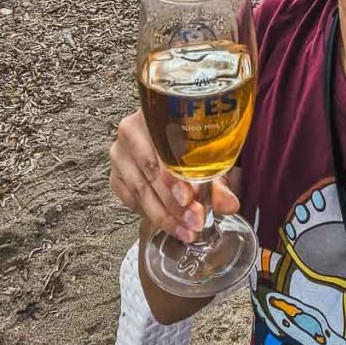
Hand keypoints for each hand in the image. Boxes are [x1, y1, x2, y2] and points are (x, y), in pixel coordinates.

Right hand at [109, 109, 239, 242]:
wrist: (168, 139)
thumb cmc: (189, 144)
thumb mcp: (207, 157)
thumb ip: (217, 182)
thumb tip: (230, 204)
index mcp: (158, 114)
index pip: (164, 146)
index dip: (177, 175)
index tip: (190, 198)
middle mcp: (132, 130)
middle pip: (151, 171)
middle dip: (174, 203)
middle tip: (193, 222)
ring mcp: (120, 153)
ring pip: (140, 190)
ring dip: (163, 215)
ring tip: (185, 230)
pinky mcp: (115, 174)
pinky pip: (130, 199)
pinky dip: (150, 214)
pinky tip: (168, 223)